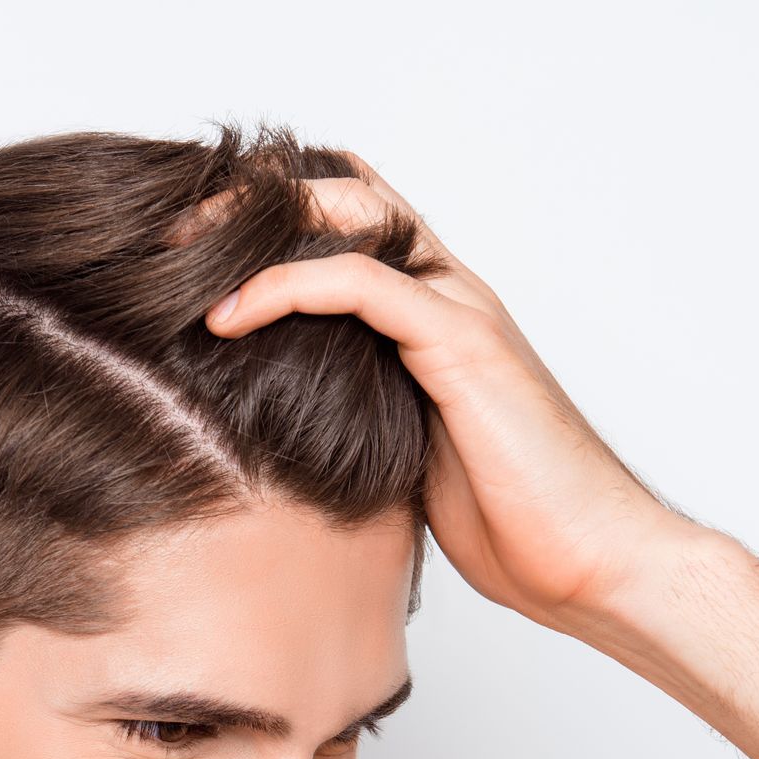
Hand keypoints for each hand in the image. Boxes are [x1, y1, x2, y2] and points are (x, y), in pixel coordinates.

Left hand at [197, 152, 702, 634]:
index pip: (351, 228)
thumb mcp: (403, 460)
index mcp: (435, 319)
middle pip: (344, 197)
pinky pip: (363, 283)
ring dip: (256, 226)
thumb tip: (276, 428)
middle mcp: (450, 296)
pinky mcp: (462, 343)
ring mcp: (460, 311)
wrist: (591, 560)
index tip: (187, 252)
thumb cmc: (513, 525)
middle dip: (251, 201)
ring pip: (351, 217)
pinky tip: (227, 316)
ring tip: (174, 251)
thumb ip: (357, 417)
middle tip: (167, 233)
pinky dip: (286, 287)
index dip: (272, 222)